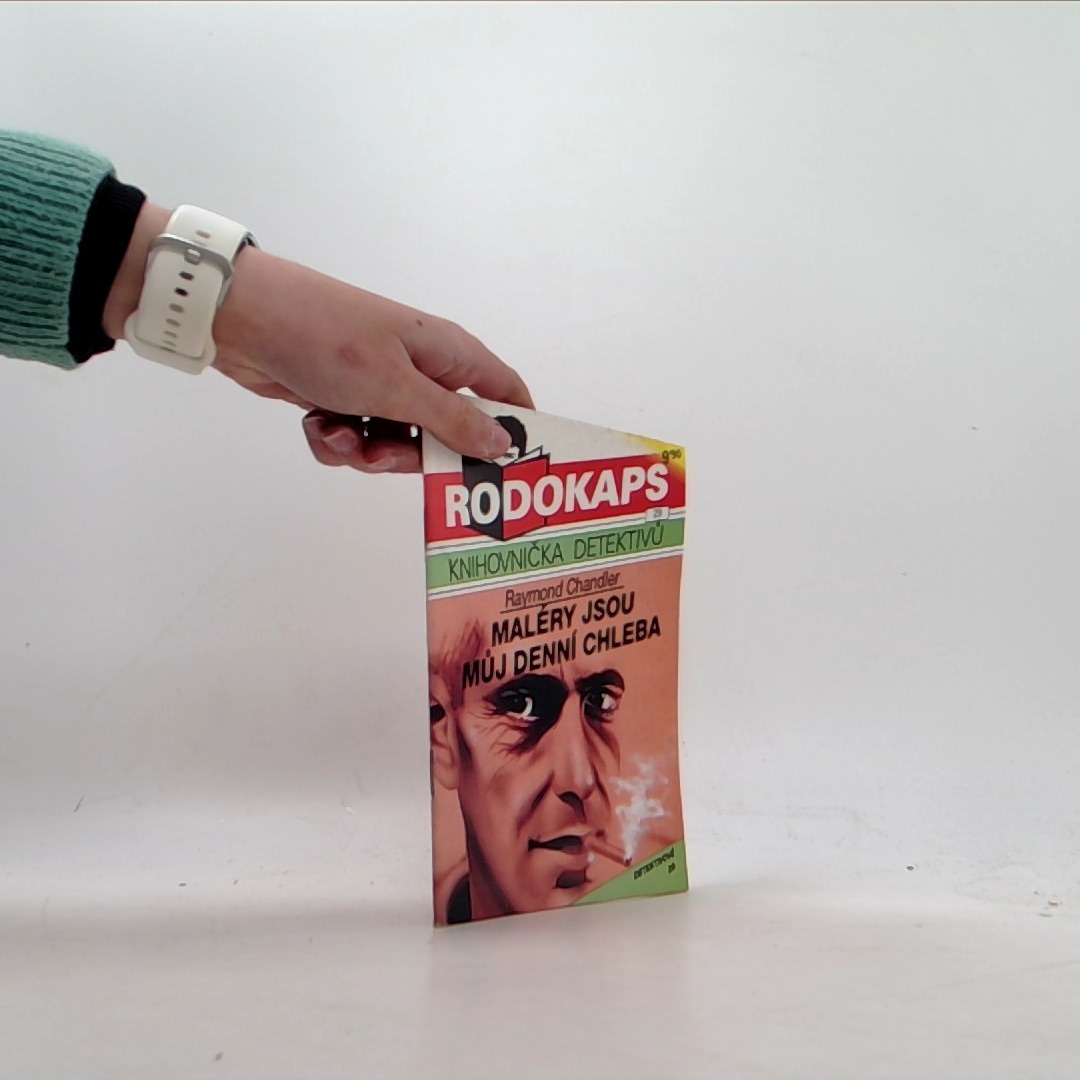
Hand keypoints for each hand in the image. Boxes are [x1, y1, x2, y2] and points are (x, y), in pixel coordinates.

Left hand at [105, 204, 533, 472]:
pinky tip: (316, 423)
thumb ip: (452, 420)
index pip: (506, 392)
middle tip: (382, 453)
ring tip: (339, 432)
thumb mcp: (396, 386)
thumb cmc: (328, 340)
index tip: (508, 470)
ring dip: (366, 451)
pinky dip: (337, 441)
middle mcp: (421, 369)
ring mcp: (380, 385)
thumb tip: (504, 442)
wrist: (243, 319)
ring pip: (397, 445)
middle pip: (445, 435)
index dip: (514, 430)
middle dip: (413, 456)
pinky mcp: (344, 399)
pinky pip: (358, 441)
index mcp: (448, 354)